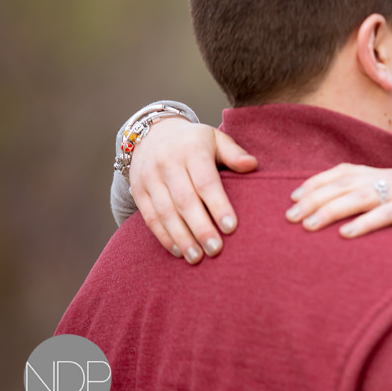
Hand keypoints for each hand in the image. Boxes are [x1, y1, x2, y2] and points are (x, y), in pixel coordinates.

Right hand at [128, 117, 257, 263]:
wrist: (153, 133)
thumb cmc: (195, 142)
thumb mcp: (215, 139)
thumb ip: (234, 154)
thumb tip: (253, 165)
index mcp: (191, 151)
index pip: (205, 181)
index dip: (218, 205)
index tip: (231, 227)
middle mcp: (167, 164)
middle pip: (185, 201)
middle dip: (200, 228)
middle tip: (216, 250)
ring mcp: (150, 178)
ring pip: (165, 212)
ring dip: (181, 237)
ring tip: (197, 257)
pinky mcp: (138, 191)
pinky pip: (149, 217)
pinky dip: (164, 236)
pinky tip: (179, 251)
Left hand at [285, 164, 391, 237]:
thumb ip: (375, 202)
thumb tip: (343, 216)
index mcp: (385, 173)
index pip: (343, 171)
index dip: (316, 182)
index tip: (292, 197)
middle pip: (346, 183)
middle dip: (315, 198)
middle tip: (290, 216)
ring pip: (361, 196)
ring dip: (331, 211)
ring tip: (308, 225)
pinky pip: (388, 214)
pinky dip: (365, 223)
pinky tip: (346, 235)